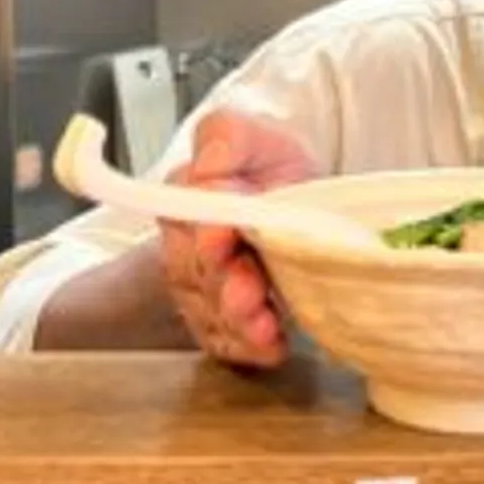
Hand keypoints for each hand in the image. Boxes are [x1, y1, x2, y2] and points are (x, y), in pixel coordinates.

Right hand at [159, 108, 318, 368]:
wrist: (298, 197)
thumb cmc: (270, 165)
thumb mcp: (257, 135)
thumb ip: (227, 137)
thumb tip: (207, 167)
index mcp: (186, 198)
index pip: (185, 217)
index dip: (204, 232)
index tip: (224, 237)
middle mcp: (186, 246)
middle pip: (196, 272)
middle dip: (224, 285)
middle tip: (252, 293)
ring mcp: (202, 287)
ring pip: (209, 311)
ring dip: (238, 323)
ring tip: (266, 328)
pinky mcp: (222, 319)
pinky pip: (225, 340)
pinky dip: (248, 348)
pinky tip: (272, 348)